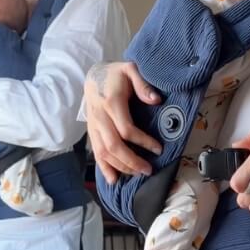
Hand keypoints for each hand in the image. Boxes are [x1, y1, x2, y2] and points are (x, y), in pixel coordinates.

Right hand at [85, 62, 162, 182]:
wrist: (93, 76)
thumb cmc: (116, 74)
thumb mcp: (131, 69)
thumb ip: (143, 85)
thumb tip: (156, 100)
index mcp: (111, 102)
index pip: (126, 129)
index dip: (143, 141)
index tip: (158, 148)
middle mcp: (99, 117)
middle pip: (114, 146)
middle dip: (132, 161)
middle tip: (149, 170)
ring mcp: (93, 126)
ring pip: (104, 153)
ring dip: (121, 167)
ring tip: (138, 173)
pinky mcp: (91, 133)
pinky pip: (96, 153)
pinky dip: (104, 168)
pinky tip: (114, 180)